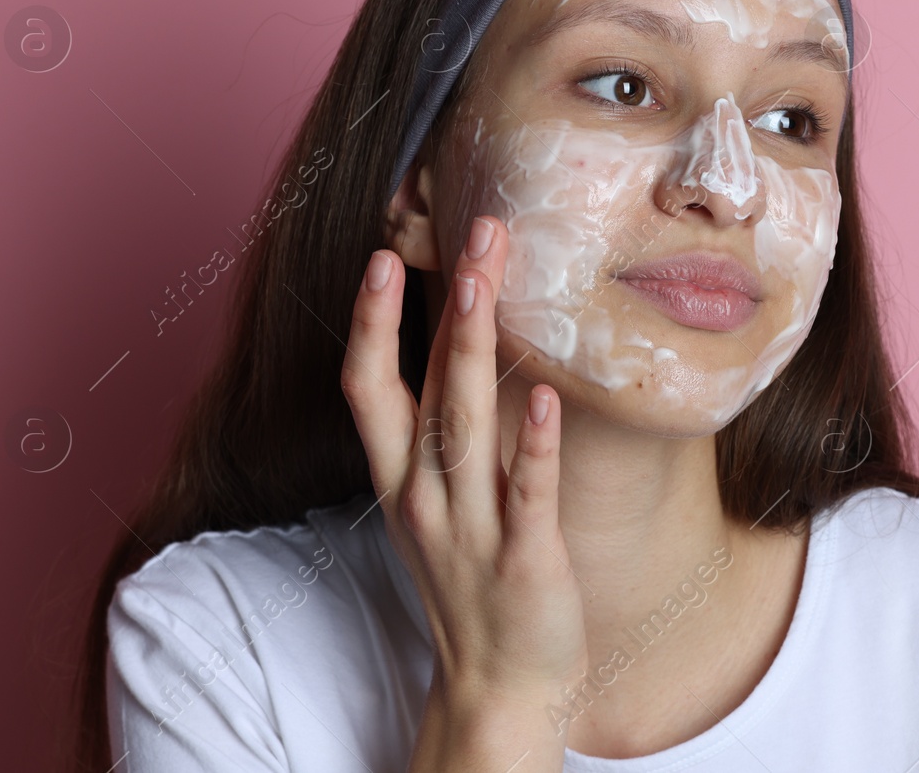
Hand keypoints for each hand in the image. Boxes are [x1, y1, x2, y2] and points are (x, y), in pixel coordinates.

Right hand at [341, 215, 587, 757]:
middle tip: (474, 232)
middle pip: (425, 388)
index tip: (383, 256)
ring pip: (465, 428)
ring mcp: (472, 530)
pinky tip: (551, 401)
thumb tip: (462, 339)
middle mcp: (426, 497)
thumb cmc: (472, 578)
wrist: (499, 686)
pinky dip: (536, 448)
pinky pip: (529, 496)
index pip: (367, 387)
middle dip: (445, 306)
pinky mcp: (525, 561)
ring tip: (486, 283)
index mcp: (400, 479)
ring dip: (474, 353)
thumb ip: (441, 428)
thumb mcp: (435, 500)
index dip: (369, 322)